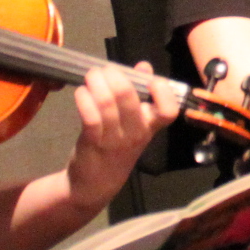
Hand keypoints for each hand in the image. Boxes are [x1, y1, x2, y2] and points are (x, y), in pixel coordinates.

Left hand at [66, 64, 182, 213]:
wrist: (96, 184)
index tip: (149, 79)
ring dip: (95, 82)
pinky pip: (89, 115)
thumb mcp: (133, 124)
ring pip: (106, 102)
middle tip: (104, 70)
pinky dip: (83, 97)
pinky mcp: (93, 141)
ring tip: (90, 77)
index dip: (162, 91)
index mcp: (150, 126)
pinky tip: (81, 92)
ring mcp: (114, 139)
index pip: (168, 110)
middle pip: (128, 97)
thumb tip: (144, 66)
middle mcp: (136, 133)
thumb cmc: (117, 147)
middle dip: (113, 75)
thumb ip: (140, 93)